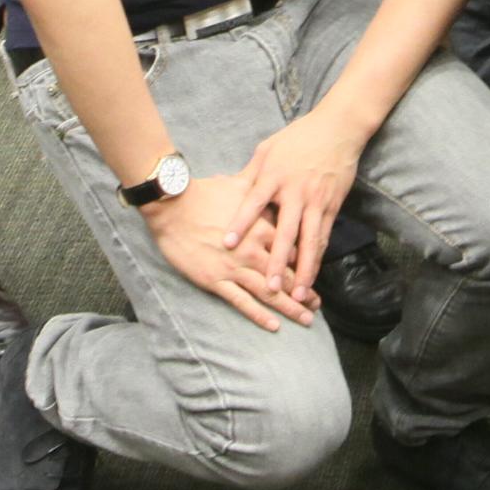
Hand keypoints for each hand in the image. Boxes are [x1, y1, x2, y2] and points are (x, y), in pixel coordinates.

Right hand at [145, 174, 316, 332]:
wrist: (172, 207)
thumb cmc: (206, 194)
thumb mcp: (240, 184)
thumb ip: (262, 182)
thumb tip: (275, 164)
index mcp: (262, 228)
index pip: (292, 249)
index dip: (306, 263)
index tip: (315, 273)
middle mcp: (253, 250)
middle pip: (286, 275)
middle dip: (303, 291)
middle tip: (317, 303)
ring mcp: (234, 267)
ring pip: (268, 292)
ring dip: (289, 307)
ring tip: (306, 319)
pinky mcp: (215, 280)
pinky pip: (242, 302)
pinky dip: (259, 315)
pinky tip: (274, 326)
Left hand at [226, 112, 367, 304]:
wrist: (338, 127)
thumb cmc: (298, 137)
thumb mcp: (268, 149)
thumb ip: (250, 174)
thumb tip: (225, 189)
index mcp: (274, 176)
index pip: (253, 203)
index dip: (240, 224)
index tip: (226, 244)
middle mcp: (295, 192)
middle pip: (285, 232)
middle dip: (277, 262)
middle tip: (268, 288)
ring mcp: (316, 201)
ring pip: (309, 241)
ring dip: (304, 270)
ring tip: (298, 294)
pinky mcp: (333, 205)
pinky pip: (324, 236)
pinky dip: (318, 257)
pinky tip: (313, 276)